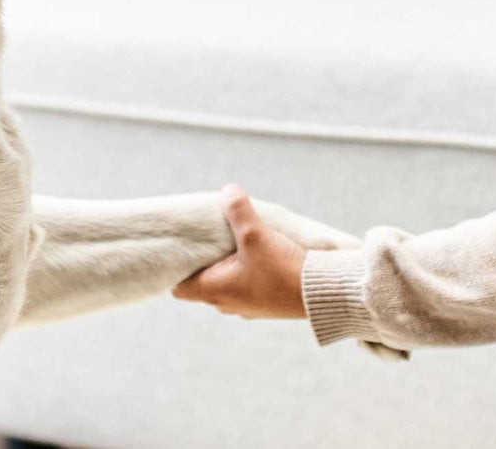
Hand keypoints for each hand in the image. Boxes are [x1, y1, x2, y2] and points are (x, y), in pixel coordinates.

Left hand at [172, 184, 306, 319]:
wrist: (318, 294)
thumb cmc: (281, 269)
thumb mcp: (255, 235)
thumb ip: (238, 210)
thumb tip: (227, 190)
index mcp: (214, 291)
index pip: (179, 287)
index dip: (178, 267)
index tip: (185, 246)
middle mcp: (226, 302)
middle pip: (202, 282)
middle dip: (206, 260)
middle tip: (212, 235)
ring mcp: (246, 305)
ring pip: (226, 283)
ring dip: (228, 265)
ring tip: (238, 241)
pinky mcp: (264, 303)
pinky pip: (246, 285)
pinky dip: (247, 271)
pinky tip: (260, 253)